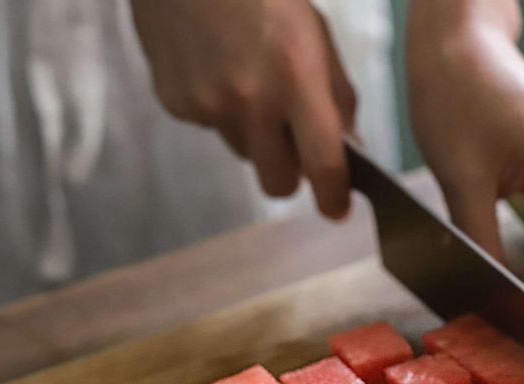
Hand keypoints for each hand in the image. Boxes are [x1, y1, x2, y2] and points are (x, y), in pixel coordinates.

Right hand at [130, 0, 355, 218]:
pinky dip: (220, 109)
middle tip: (293, 148)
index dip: (333, 196)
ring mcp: (207, 105)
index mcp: (295, 77)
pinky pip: (211, 128)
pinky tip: (216, 68)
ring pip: (243, 151)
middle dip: (289, 175)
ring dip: (253, 134)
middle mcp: (250, 100)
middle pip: (277, 183)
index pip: (322, 163)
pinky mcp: (177, 104)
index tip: (337, 209)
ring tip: (246, 80)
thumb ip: (334, 95)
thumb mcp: (314, 33)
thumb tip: (346, 146)